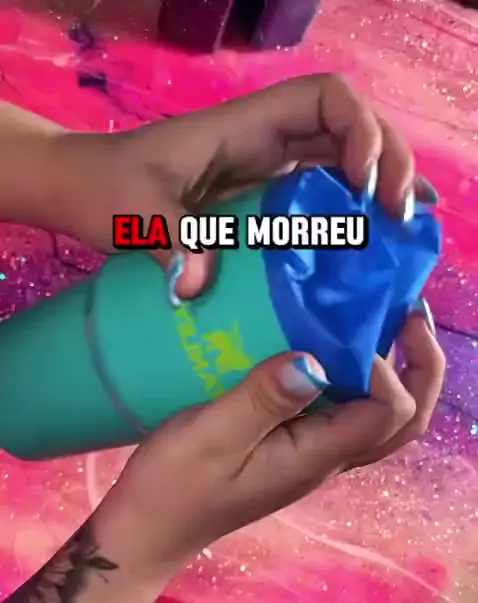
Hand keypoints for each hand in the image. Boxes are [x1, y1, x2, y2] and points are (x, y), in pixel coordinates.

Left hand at [58, 74, 437, 299]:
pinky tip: (371, 248)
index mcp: (245, 127)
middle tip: (401, 220)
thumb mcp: (133, 212)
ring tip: (403, 236)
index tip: (362, 185)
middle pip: (353, 129)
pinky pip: (322, 199)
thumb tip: (197, 285)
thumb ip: (169, 240)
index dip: (361, 131)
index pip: (327, 100)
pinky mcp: (263, 203)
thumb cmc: (104, 187)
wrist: (82, 193)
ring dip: (380, 189)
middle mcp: (267, 142)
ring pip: (345, 162)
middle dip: (389, 164)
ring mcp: (268, 171)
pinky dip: (353, 216)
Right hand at [93, 312, 444, 575]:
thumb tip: (316, 361)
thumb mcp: (210, 436)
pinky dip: (361, 379)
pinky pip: (347, 413)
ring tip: (386, 322)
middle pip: (404, 422)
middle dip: (422, 367)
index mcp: (315, 457)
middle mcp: (327, 459)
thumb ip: (263, 399)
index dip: (385, 368)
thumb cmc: (173, 486)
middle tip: (409, 314)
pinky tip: (335, 346)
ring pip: (381, 419)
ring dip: (400, 373)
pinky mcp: (294, 446)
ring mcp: (313, 455)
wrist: (150, 528)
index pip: (387, 412)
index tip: (349, 327)